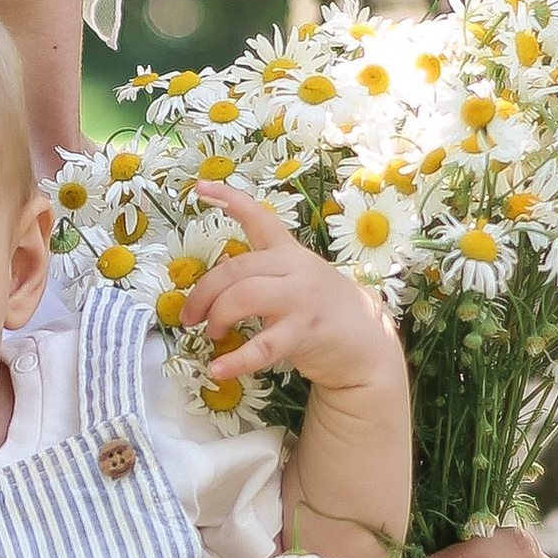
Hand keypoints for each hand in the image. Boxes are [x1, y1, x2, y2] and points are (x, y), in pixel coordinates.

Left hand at [174, 180, 403, 399]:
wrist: (368, 344)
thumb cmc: (323, 312)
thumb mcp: (297, 280)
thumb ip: (263, 275)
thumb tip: (215, 286)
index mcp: (289, 253)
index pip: (259, 217)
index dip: (228, 199)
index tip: (200, 187)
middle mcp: (295, 268)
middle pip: (236, 269)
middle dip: (203, 292)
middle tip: (189, 316)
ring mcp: (301, 299)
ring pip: (244, 296)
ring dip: (218, 316)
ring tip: (211, 334)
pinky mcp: (305, 332)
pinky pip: (263, 346)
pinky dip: (236, 360)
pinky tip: (217, 370)